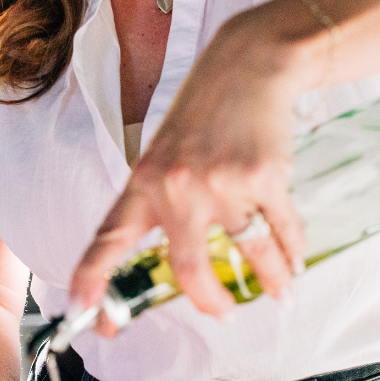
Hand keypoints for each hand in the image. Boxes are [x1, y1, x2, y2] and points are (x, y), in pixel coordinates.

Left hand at [69, 8, 307, 321]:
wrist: (245, 66)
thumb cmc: (202, 115)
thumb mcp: (161, 154)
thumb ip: (159, 203)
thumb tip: (174, 261)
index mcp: (143, 183)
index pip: (109, 239)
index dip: (92, 280)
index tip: (84, 314)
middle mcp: (176, 187)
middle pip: (190, 268)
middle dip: (210, 302)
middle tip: (221, 311)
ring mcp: (221, 183)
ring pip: (250, 254)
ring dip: (270, 280)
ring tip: (279, 291)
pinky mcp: (263, 177)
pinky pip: (281, 231)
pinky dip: (292, 253)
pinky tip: (294, 264)